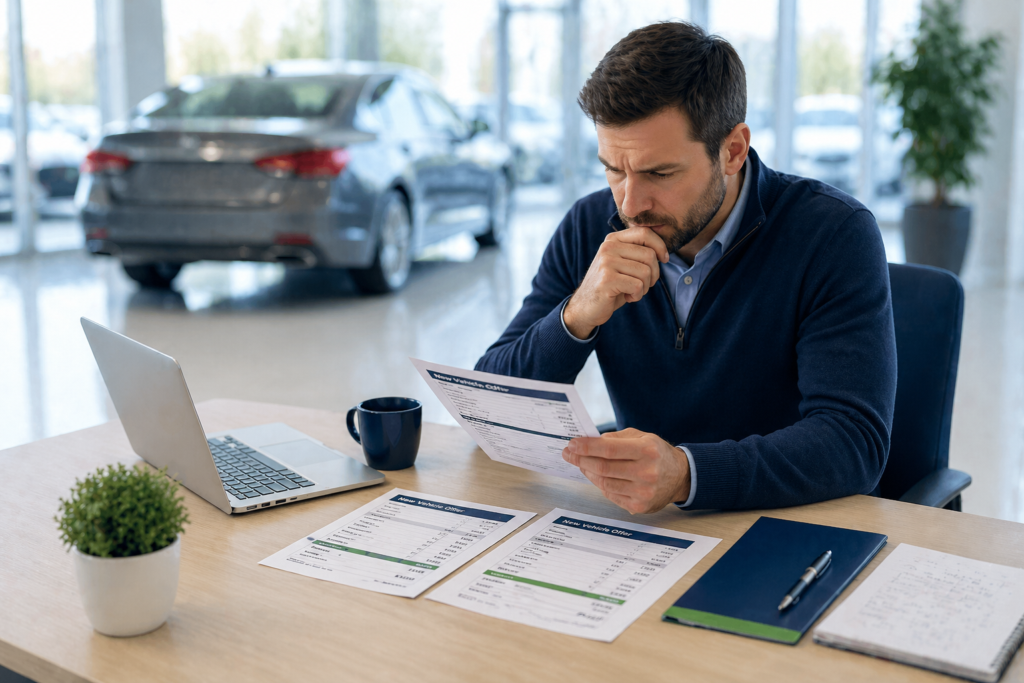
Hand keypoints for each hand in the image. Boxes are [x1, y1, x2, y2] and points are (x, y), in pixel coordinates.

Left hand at [562, 428, 690, 513]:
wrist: (680, 476)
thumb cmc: (657, 454)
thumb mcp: (642, 436)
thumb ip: (616, 438)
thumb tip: (588, 441)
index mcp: (647, 450)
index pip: (608, 449)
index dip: (586, 447)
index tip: (572, 444)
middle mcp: (647, 472)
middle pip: (602, 467)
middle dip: (580, 459)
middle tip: (568, 453)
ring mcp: (643, 492)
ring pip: (603, 482)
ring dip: (587, 472)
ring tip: (581, 464)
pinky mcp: (639, 506)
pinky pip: (610, 494)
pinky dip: (599, 484)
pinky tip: (595, 476)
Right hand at [563, 227, 668, 338]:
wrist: (585, 307)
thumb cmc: (611, 286)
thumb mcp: (623, 264)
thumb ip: (637, 253)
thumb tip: (663, 251)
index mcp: (613, 240)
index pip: (644, 233)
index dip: (660, 246)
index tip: (664, 259)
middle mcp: (608, 247)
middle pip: (649, 255)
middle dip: (653, 274)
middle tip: (642, 285)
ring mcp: (606, 262)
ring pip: (645, 272)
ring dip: (644, 288)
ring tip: (632, 292)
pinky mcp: (607, 279)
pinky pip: (637, 286)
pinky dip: (637, 296)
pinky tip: (626, 297)